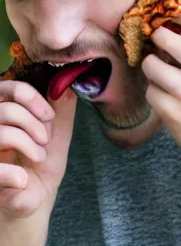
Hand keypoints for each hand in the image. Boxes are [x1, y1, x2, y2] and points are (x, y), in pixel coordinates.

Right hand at [0, 82, 76, 219]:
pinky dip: (15, 175)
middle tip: (45, 140)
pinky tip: (23, 180)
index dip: (29, 95)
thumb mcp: (58, 135)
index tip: (49, 115)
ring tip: (39, 158)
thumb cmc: (42, 166)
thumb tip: (66, 84)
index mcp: (4, 116)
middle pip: (5, 109)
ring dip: (28, 146)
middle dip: (33, 123)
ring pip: (1, 133)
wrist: (33, 204)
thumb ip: (62, 109)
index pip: (5, 87)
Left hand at [142, 5, 180, 183]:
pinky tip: (167, 94)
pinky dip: (156, 91)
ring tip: (161, 68)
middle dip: (160, 36)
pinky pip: (150, 91)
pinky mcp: (172, 114)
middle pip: (167, 37)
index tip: (178, 19)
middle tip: (161, 40)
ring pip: (152, 64)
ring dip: (153, 64)